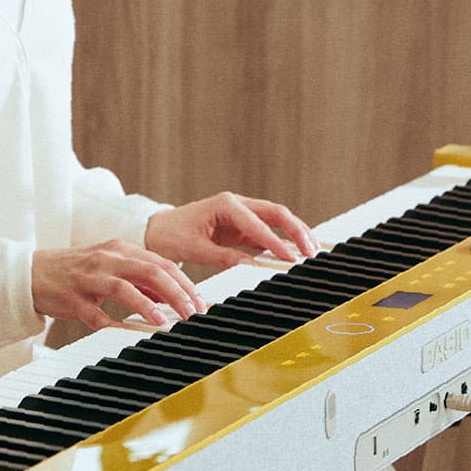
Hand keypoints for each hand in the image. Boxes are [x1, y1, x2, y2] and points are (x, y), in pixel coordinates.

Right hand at [31, 240, 207, 331]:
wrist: (32, 272)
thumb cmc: (77, 272)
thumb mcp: (112, 267)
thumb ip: (141, 280)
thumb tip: (172, 298)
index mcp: (121, 249)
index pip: (163, 263)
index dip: (186, 284)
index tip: (202, 303)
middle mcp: (107, 259)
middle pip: (150, 271)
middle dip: (177, 293)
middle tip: (194, 314)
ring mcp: (89, 278)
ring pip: (125, 287)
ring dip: (149, 305)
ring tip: (166, 322)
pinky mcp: (73, 299)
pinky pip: (96, 314)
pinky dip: (115, 325)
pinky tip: (129, 334)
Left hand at [144, 192, 319, 269]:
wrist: (158, 230)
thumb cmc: (171, 235)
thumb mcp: (194, 248)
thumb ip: (223, 257)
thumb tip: (251, 266)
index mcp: (225, 204)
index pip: (257, 223)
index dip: (276, 241)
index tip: (290, 257)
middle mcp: (237, 205)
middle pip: (275, 213)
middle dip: (296, 230)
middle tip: (311, 251)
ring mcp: (241, 215)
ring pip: (276, 220)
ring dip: (294, 233)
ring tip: (311, 252)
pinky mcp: (242, 228)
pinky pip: (267, 232)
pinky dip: (282, 242)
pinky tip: (294, 254)